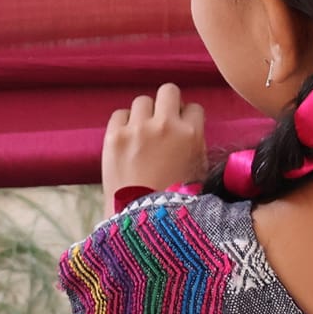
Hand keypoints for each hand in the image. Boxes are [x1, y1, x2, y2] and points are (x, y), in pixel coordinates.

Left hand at [101, 83, 205, 197]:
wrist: (142, 222)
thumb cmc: (176, 202)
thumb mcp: (199, 172)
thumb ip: (195, 145)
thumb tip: (187, 129)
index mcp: (190, 134)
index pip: (194, 107)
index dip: (188, 118)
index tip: (183, 128)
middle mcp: (164, 125)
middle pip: (168, 91)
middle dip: (168, 104)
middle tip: (164, 121)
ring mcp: (137, 129)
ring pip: (142, 101)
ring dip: (145, 114)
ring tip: (142, 133)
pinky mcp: (114, 136)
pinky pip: (120, 114)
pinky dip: (124, 123)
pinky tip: (127, 139)